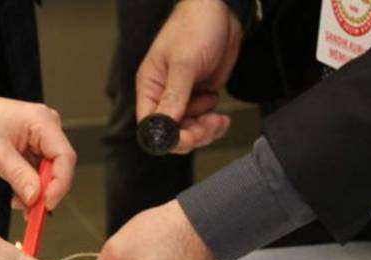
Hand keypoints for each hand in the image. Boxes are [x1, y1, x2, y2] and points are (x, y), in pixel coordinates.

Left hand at [0, 74, 76, 211]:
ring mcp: (40, 136)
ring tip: (18, 205)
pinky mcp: (32, 145)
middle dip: (46, 191)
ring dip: (36, 191)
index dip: (60, 184)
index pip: (64, 157)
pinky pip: (38, 170)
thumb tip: (36, 197)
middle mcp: (46, 126)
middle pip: (59, 165)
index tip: (47, 205)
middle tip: (32, 212)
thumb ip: (20, 177)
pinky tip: (18, 196)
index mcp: (42, 121)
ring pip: (48, 171)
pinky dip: (29, 185)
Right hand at [136, 0, 243, 152]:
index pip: (150, 124)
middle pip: (172, 132)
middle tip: (208, 125)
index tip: (186, 137)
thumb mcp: (183, 63)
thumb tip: (164, 124)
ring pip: (190, 130)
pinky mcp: (202, 95)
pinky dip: (214, 124)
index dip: (167, 137)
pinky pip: (204, 121)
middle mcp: (165, 95)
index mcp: (150, 86)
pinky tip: (220, 117)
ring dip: (205, 130)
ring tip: (217, 117)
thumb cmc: (194, 26)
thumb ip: (174, 95)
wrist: (219, 10)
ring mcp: (185, 97)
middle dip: (191, 134)